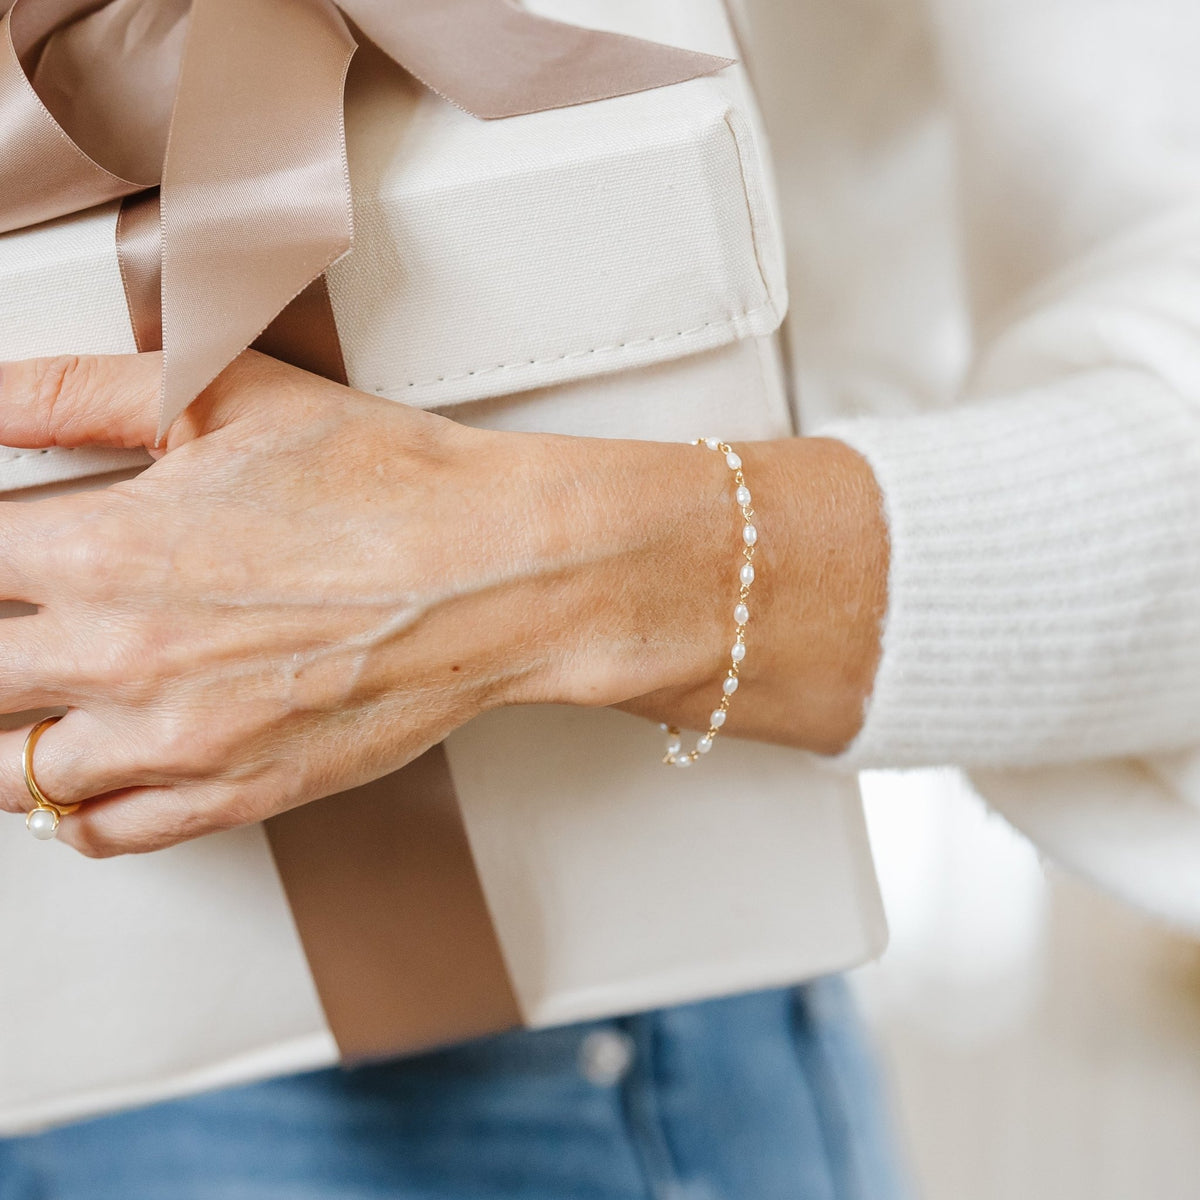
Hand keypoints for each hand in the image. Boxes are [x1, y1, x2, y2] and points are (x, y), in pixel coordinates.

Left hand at [0, 351, 887, 856]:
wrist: (498, 572)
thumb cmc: (392, 488)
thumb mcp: (230, 396)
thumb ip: (80, 390)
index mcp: (107, 549)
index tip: (2, 553)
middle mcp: (124, 658)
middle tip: (18, 624)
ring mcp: (178, 741)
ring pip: (11, 771)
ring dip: (6, 733)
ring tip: (33, 695)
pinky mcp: (237, 794)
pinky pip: (98, 831)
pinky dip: (66, 807)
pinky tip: (85, 763)